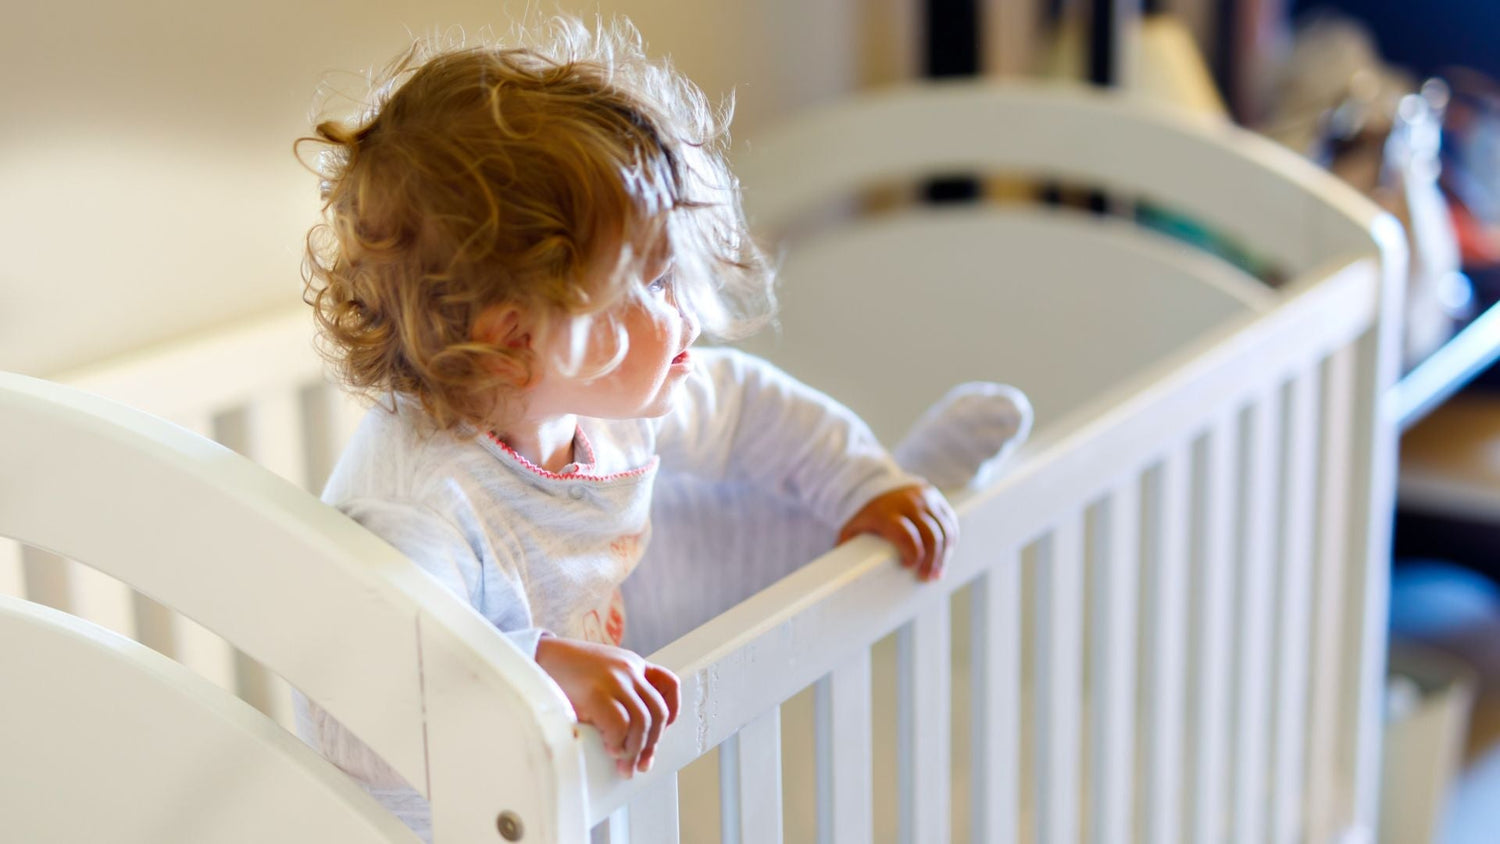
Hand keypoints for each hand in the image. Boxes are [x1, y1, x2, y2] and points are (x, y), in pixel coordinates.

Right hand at [534, 637, 680, 776]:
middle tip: (640, 763)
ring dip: (634, 749)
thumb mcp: (601, 673)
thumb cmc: (564, 671)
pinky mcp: (596, 693)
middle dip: (652, 743)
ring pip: (642, 722)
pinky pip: (620, 725)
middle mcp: (628, 670)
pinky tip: (609, 748)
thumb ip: (619, 693)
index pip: (668, 683)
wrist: (537, 657)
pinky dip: (617, 743)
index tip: (663, 730)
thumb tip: (630, 736)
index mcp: (632, 664)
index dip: (672, 710)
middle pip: (658, 711)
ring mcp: (614, 680)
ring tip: (622, 762)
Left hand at [837, 483, 957, 580]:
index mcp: (885, 512)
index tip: (909, 567)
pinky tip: (944, 555)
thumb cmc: (863, 514)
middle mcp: (908, 503)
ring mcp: (924, 498)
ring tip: (936, 572)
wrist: (873, 483)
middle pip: (930, 536)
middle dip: (932, 560)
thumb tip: (841, 577)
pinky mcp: (936, 497)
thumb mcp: (852, 529)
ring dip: (944, 555)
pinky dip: (950, 541)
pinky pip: (949, 521)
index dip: (912, 554)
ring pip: (944, 530)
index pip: (906, 535)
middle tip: (927, 577)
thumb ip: (849, 549)